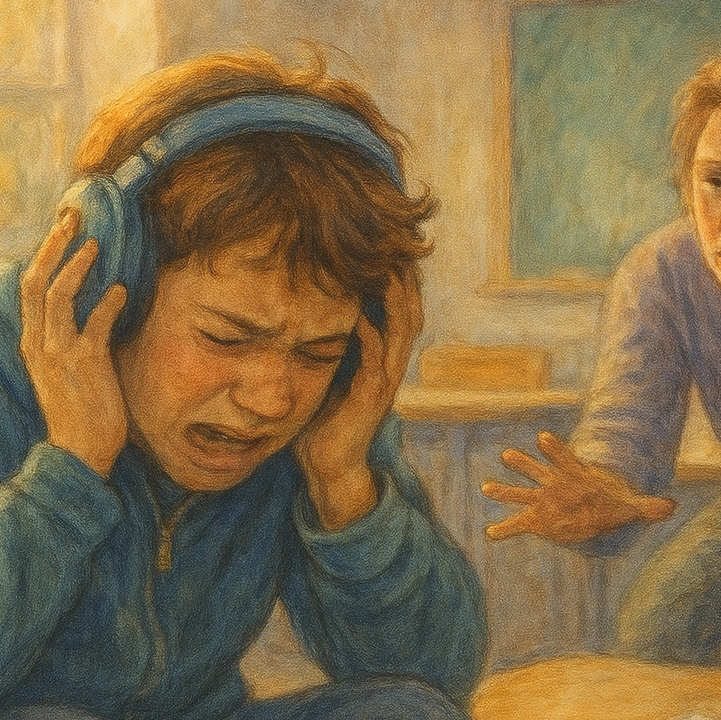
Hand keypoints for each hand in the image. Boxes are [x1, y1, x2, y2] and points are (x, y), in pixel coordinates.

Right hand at [20, 209, 128, 476]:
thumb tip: (87, 308)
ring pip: (60, 295)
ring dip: (78, 266)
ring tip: (96, 246)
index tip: (59, 230)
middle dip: (52, 246)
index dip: (44, 256)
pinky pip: (96, 322)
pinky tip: (121, 290)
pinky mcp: (85, 363)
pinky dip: (109, 302)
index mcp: (31, 344)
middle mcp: (39, 344)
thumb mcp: (61, 371)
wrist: (79, 453)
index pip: (29, 290)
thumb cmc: (77, 413)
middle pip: (36, 282)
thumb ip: (65, 340)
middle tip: (71, 218)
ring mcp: (59, 353)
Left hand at [296, 272, 422, 528]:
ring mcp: (384, 383)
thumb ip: (329, 352)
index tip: (390, 253)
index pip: (401, 313)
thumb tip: (310, 321)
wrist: (329, 469)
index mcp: (381, 362)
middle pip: (410, 314)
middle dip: (406, 282)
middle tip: (397, 250)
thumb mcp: (327, 378)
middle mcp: (389, 368)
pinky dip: (369, 334)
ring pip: (402, 332)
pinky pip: (375, 359)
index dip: (401, 283)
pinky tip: (359, 314)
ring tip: (389, 270)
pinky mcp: (371, 398)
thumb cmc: (323, 425)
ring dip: (396, 300)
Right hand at [482, 431, 674, 544]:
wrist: (594, 512)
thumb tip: (672, 507)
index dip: (555, 450)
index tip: (542, 437)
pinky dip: (506, 530)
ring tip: (485, 488)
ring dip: (505, 491)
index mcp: (576, 478)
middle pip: (538, 472)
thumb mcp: (631, 507)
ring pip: (522, 493)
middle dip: (524, 465)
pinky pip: (519, 524)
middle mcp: (556, 486)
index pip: (565, 460)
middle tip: (507, 455)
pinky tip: (491, 534)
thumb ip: (649, 507)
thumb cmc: (610, 505)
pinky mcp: (539, 520)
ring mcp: (544, 502)